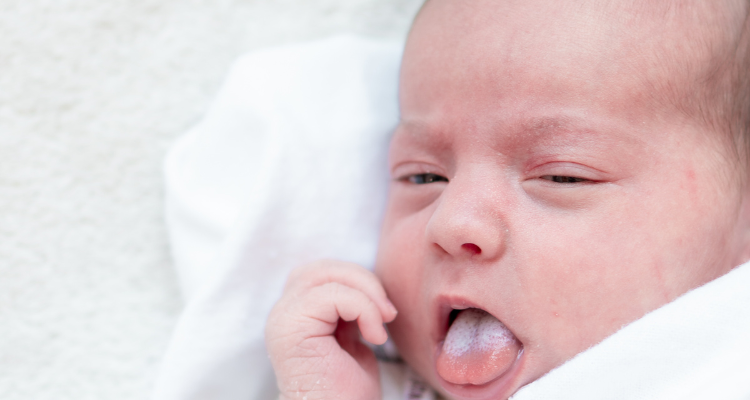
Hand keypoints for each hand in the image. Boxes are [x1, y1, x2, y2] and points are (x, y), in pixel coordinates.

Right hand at [265, 260, 397, 399]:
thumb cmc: (347, 392)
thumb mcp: (351, 337)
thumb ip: (348, 308)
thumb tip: (367, 284)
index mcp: (296, 315)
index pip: (322, 272)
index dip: (357, 281)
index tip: (384, 313)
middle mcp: (282, 314)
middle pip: (321, 267)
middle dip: (362, 280)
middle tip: (387, 311)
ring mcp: (283, 320)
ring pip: (325, 274)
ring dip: (365, 293)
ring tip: (381, 323)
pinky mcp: (290, 329)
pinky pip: (332, 295)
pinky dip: (363, 309)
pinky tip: (374, 337)